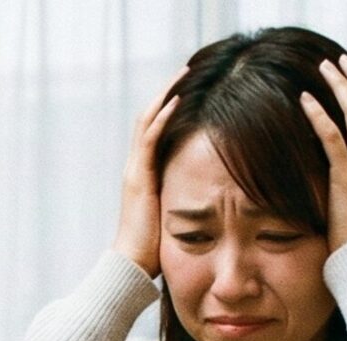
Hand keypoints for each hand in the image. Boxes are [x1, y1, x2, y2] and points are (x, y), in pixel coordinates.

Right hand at [111, 81, 178, 275]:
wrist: (132, 265)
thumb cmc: (155, 248)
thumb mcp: (175, 215)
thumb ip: (186, 198)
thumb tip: (214, 194)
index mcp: (144, 173)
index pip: (155, 128)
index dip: (170, 105)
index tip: (189, 87)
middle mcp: (137, 166)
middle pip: (149, 116)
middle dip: (168, 91)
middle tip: (187, 69)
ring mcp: (136, 170)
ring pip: (147, 120)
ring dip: (166, 95)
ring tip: (183, 74)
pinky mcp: (139, 178)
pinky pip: (149, 140)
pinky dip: (162, 118)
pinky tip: (176, 102)